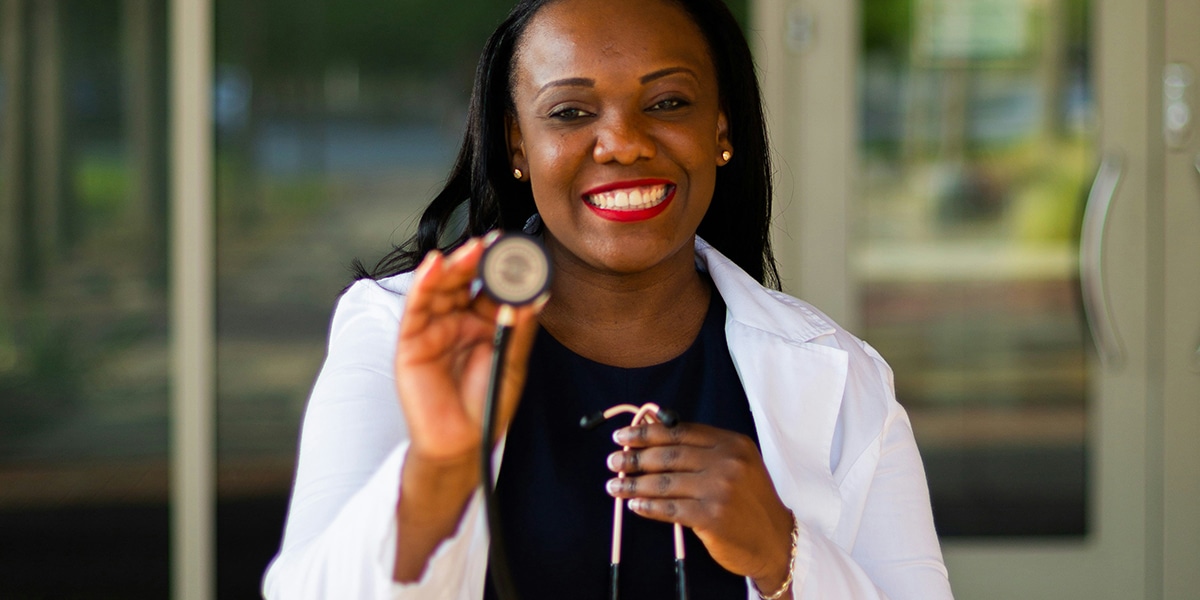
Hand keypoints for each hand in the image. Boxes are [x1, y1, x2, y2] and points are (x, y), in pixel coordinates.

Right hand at [394, 237, 544, 468]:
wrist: (464, 441)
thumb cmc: (488, 403)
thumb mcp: (512, 361)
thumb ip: (519, 327)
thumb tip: (536, 294)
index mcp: (484, 321)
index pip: (491, 285)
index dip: (503, 267)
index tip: (519, 249)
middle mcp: (457, 319)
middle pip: (465, 280)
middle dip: (479, 259)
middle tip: (496, 243)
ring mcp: (433, 327)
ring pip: (440, 287)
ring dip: (454, 266)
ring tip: (472, 251)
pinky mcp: (411, 341)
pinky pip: (415, 307)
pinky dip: (422, 284)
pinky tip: (433, 265)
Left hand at [605, 422, 794, 594]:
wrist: (775, 540)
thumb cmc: (749, 501)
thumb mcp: (735, 464)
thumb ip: (700, 447)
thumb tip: (653, 426)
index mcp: (731, 444)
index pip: (680, 432)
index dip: (647, 433)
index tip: (623, 436)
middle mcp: (727, 463)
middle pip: (668, 455)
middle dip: (635, 457)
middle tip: (613, 460)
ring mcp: (720, 490)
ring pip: (665, 482)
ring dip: (633, 484)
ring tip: (614, 485)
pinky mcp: (712, 517)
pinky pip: (670, 509)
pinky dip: (648, 507)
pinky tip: (634, 505)